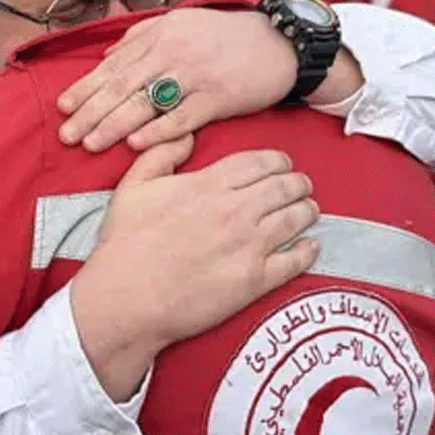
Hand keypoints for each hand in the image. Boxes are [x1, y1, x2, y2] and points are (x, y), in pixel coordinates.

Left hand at [57, 8, 295, 152]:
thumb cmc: (226, 36)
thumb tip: (106, 56)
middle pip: (123, 86)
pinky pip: (182, 118)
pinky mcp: (218, 97)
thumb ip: (140, 38)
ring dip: (114, 125)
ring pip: (146, 103)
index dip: (86, 87)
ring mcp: (196, 76)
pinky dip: (158, 131)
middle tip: (67, 134)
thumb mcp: (180, 23)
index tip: (63, 107)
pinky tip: (136, 143)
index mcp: (161, 35)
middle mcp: (173, 53)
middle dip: (91, 112)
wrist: (279, 43)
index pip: (114, 65)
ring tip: (91, 143)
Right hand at [70, 137, 319, 399]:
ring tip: (308, 210)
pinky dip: (308, 250)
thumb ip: (161, 154)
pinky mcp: (255, 280)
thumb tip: (189, 137)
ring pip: (296, 218)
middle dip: (297, 183)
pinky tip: (310, 246)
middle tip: (300, 186)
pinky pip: (295, 260)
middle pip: (285, 186)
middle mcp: (236, 210)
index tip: (282, 165)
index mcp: (209, 184)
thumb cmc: (125, 244)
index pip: (260, 162)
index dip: (278, 161)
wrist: (126, 298)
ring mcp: (249, 245)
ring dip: (307, 210)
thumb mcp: (133, 186)